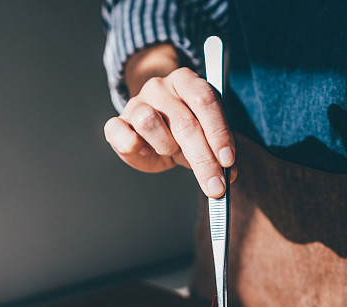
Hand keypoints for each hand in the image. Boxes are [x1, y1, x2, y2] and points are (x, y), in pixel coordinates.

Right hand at [103, 45, 235, 197]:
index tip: (227, 161)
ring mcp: (136, 102)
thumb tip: (230, 174)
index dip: (218, 132)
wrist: (151, 131)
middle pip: (184, 122)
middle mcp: (160, 87)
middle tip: (215, 186)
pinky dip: (134, 147)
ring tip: (171, 151)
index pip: (205, 100)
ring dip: (166, 146)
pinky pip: (119, 132)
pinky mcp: (117, 122)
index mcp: (186, 81)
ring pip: (149, 122)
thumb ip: (219, 152)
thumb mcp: (205, 137)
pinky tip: (146, 152)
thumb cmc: (182, 132)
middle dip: (203, 160)